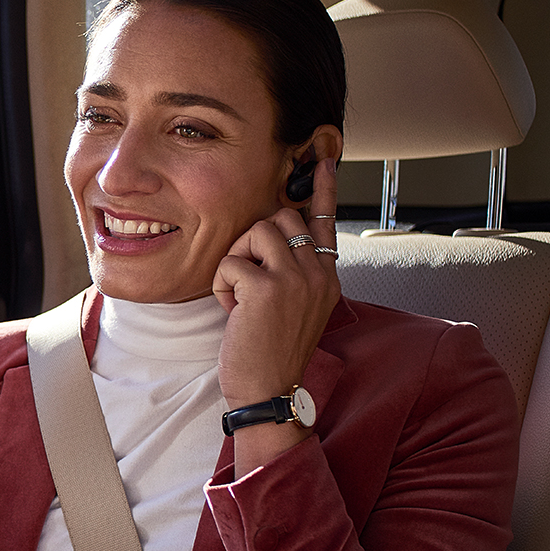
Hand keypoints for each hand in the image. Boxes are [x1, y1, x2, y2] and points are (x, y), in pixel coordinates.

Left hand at [212, 154, 341, 472]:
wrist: (267, 390)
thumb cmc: (270, 351)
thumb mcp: (293, 308)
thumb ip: (293, 273)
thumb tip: (272, 236)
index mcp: (327, 278)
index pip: (326, 223)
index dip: (323, 190)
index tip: (325, 160)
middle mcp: (319, 274)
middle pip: (281, 217)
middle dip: (253, 239)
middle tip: (246, 277)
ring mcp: (296, 279)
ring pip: (257, 230)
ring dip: (236, 260)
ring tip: (240, 296)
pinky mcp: (267, 288)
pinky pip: (230, 262)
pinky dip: (221, 285)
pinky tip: (232, 312)